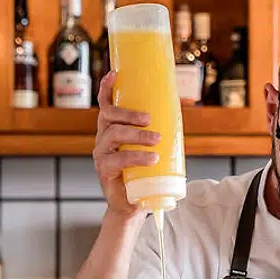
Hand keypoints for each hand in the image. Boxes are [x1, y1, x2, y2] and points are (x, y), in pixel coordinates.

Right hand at [94, 72, 160, 215]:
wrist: (132, 205)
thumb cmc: (142, 174)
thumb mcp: (149, 148)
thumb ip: (156, 132)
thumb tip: (177, 113)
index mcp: (111, 129)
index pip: (105, 105)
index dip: (107, 88)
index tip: (115, 73)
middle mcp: (103, 139)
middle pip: (109, 116)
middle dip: (129, 113)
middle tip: (150, 119)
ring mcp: (102, 155)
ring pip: (114, 134)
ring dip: (137, 135)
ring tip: (156, 140)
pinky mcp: (105, 171)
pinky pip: (117, 159)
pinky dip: (136, 156)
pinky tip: (151, 158)